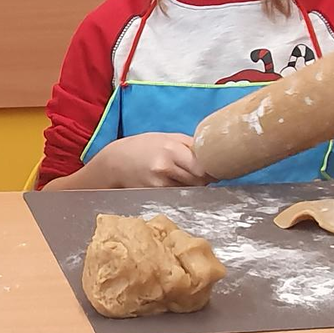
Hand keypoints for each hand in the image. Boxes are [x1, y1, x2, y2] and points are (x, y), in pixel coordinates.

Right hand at [88, 133, 210, 187]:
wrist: (115, 162)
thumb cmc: (144, 146)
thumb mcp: (167, 138)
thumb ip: (191, 145)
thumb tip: (215, 155)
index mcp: (171, 149)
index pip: (202, 166)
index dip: (213, 169)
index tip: (218, 168)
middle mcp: (165, 167)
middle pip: (199, 180)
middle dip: (205, 178)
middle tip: (206, 173)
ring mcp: (159, 184)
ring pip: (190, 189)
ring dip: (193, 185)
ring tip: (184, 175)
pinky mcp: (154, 194)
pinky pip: (177, 195)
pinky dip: (181, 191)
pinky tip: (173, 183)